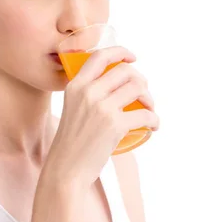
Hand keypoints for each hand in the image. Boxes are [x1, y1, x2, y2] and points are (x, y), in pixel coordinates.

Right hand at [43, 46, 158, 189]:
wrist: (66, 170)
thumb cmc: (71, 143)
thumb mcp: (72, 109)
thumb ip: (86, 94)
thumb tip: (115, 85)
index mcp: (75, 86)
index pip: (99, 56)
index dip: (120, 52)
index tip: (132, 58)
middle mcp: (88, 92)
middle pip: (126, 71)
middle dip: (141, 81)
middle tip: (143, 95)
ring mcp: (101, 108)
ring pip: (138, 88)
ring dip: (150, 99)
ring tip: (149, 110)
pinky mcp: (114, 125)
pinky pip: (145, 114)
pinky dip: (154, 119)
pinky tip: (153, 126)